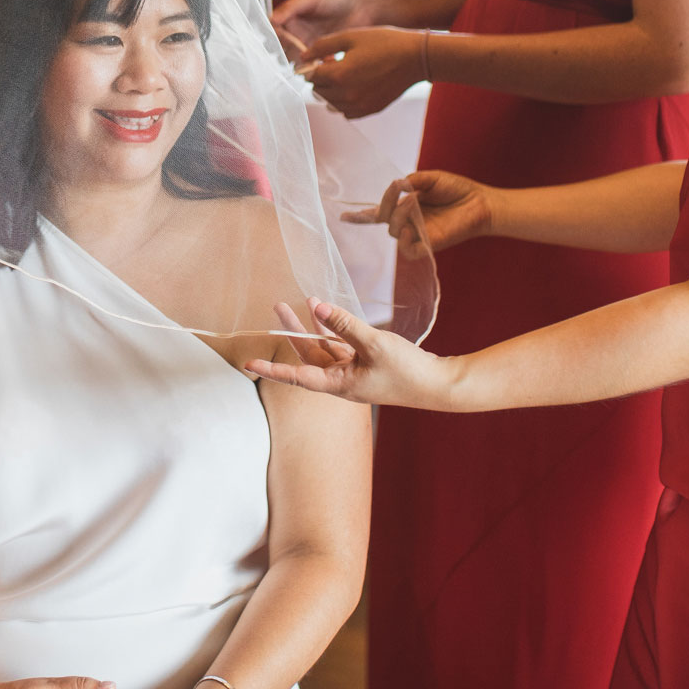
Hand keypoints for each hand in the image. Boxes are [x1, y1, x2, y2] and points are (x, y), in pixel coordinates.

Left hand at [245, 299, 460, 409]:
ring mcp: (355, 373)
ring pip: (324, 349)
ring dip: (312, 328)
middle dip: (291, 332)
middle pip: (308, 356)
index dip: (272, 369)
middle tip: (278, 307)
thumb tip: (316, 305)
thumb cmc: (408, 371)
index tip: (248, 363)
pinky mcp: (368, 365)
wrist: (441, 384)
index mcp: (339, 384)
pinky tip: (326, 313)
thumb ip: (343, 324)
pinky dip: (333, 331)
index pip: (296, 376)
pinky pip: (342, 347)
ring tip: (298, 303)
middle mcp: (342, 381)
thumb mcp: (373, 343)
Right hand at [270, 0, 379, 56]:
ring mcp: (307, 45)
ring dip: (298, 64)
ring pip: (294, 60)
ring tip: (311, 61)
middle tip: (297, 54)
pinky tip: (325, 62)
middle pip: (280, 48)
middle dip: (285, 54)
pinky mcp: (320, 55)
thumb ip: (292, 7)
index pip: (273, 31)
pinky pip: (311, 66)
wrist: (364, 7)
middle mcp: (295, 32)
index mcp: (289, 17)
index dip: (275, 38)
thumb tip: (271, 20)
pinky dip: (315, 68)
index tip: (284, 41)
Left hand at [292, 27, 426, 117]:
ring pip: (330, 102)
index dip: (314, 65)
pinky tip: (356, 85)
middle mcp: (346, 95)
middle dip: (322, 77)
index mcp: (338, 75)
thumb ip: (322, 46)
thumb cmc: (384, 42)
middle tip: (337, 63)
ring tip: (348, 74)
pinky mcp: (369, 111)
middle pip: (318, 90)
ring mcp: (358, 106)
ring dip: (332, 90)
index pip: (310, 76)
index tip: (324, 57)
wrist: (415, 58)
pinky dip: (344, 101)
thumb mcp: (350, 37)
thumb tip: (303, 57)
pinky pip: (345, 111)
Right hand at [343, 169, 498, 257]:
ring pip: (394, 230)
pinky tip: (411, 227)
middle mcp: (407, 223)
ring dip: (399, 215)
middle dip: (387, 203)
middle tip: (399, 190)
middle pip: (383, 218)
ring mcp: (417, 235)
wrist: (480, 202)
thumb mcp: (431, 178)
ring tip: (413, 202)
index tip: (342, 216)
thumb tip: (398, 185)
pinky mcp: (428, 246)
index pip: (377, 213)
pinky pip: (409, 249)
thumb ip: (412, 181)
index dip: (359, 216)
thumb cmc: (456, 190)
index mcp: (404, 208)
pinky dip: (406, 239)